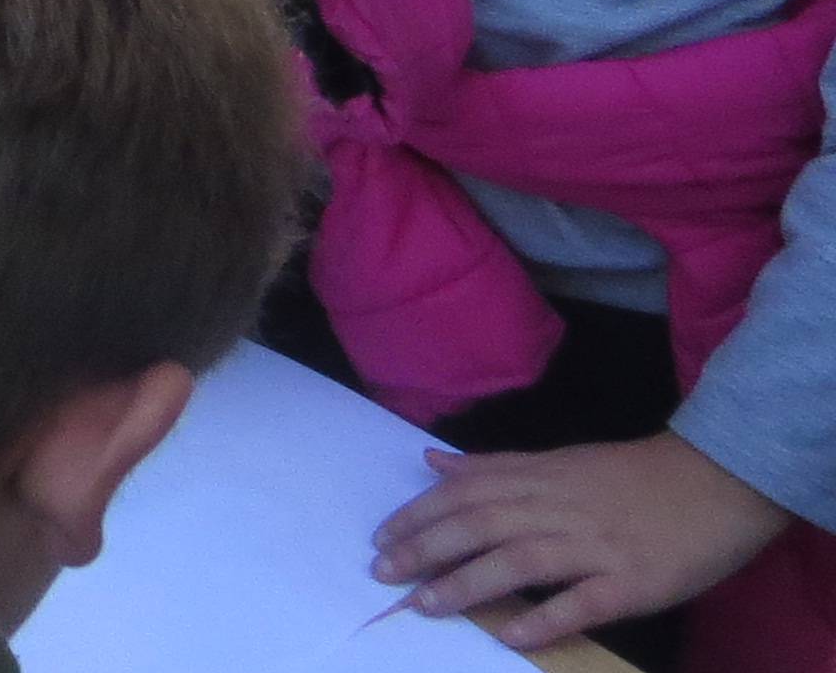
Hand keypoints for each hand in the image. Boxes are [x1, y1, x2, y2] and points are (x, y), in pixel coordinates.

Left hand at [374, 435, 787, 648]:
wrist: (716, 482)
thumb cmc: (632, 476)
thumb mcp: (559, 460)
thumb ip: (494, 466)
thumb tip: (432, 460)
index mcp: (540, 477)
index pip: (465, 494)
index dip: (419, 515)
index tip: (381, 539)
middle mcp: (559, 508)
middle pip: (481, 525)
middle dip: (426, 549)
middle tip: (384, 574)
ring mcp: (596, 546)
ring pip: (520, 561)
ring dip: (468, 584)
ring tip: (427, 605)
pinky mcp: (633, 582)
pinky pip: (583, 602)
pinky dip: (545, 618)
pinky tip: (511, 636)